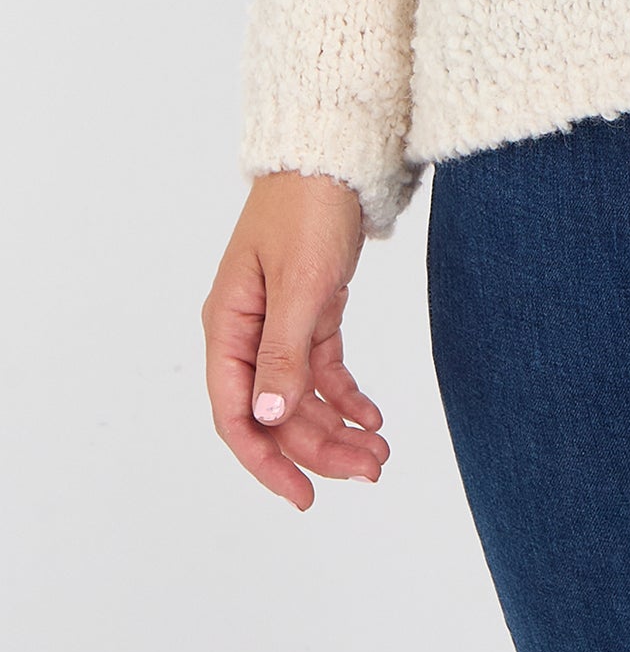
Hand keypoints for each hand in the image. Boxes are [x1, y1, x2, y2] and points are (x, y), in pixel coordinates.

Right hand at [203, 173, 386, 509]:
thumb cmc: (307, 208)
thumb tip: (267, 417)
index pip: (234, 414)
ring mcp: (278, 324)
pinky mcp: (310, 313)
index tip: (302, 496)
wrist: (334, 156)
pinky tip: (372, 417)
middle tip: (371, 472)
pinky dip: (346, 395)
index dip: (266, 461)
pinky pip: (323, 369)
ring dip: (337, 428)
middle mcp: (247, 333)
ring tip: (380, 455)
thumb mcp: (299, 284)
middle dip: (320, 449)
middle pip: (276, 412)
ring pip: (302, 396)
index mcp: (228, 326)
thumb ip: (282, 353)